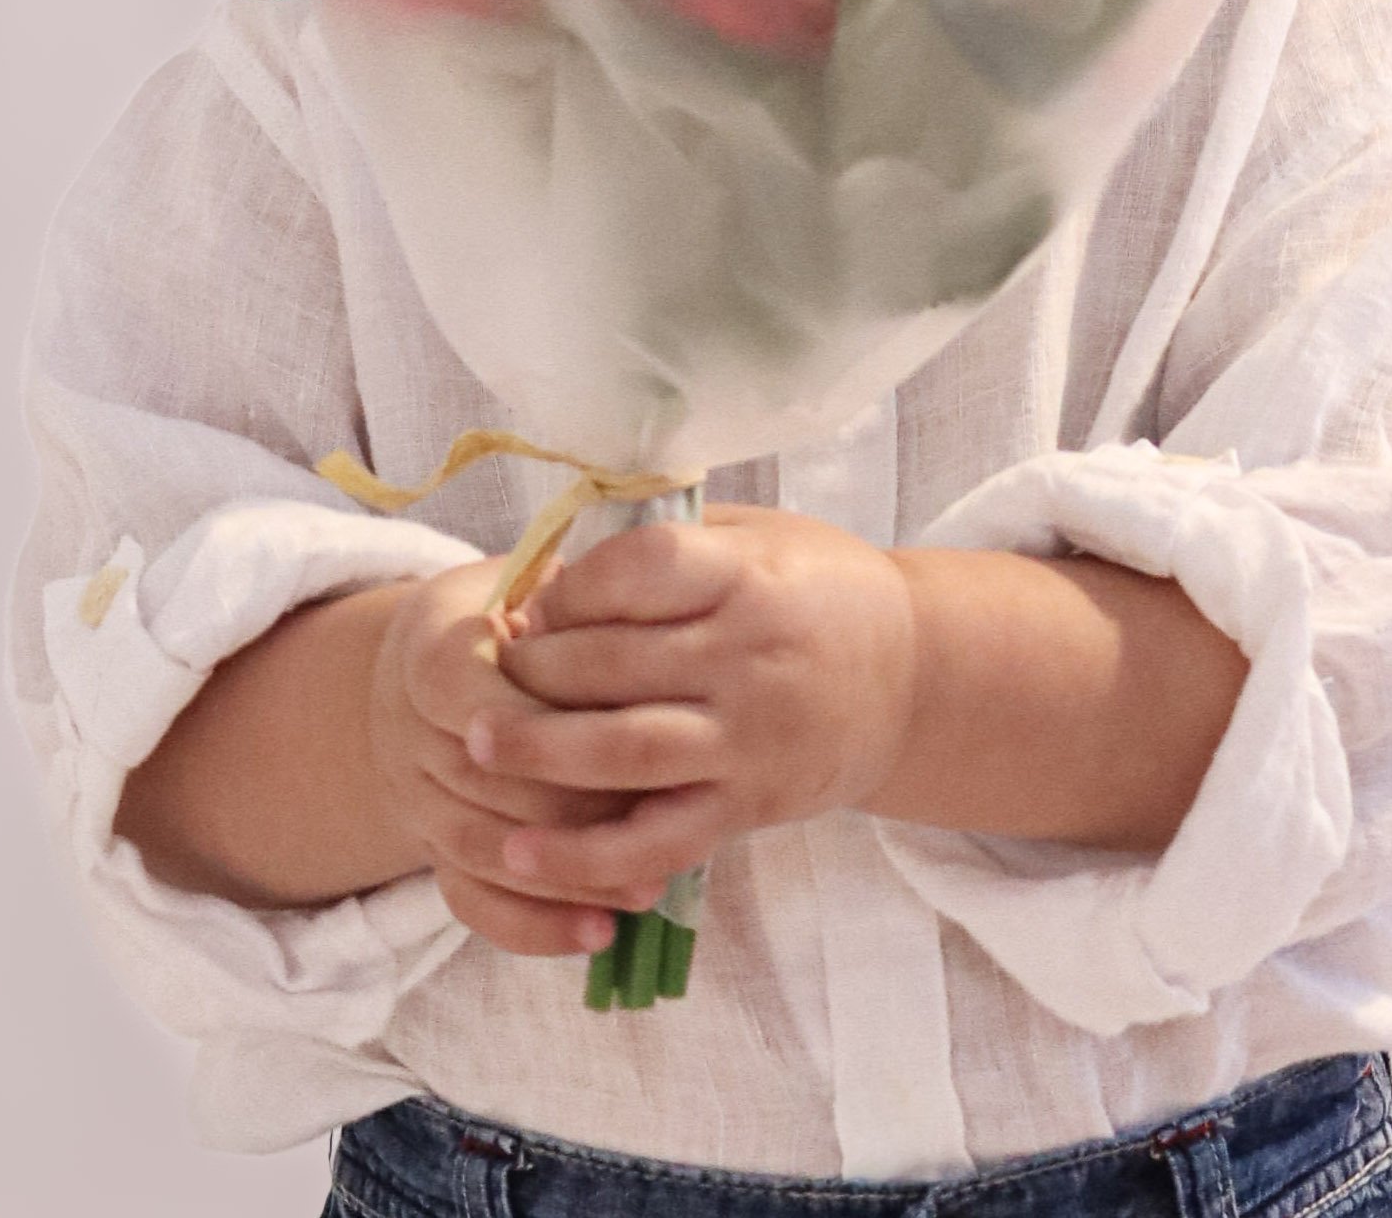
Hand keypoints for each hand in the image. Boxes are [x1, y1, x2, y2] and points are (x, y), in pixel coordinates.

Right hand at [368, 558, 668, 957]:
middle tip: (661, 814)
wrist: (431, 670)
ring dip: (565, 876)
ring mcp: (416, 804)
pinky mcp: (434, 855)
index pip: (465, 692)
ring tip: (648, 885)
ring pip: (481, 851)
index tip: (618, 719)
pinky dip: (533, 928)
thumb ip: (568, 601)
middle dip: (572, 806)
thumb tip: (632, 620)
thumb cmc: (507, 617)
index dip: (535, 715)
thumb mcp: (527, 583)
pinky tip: (599, 933)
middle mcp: (407, 735)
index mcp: (426, 653)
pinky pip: (472, 903)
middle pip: (483, 783)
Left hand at [476, 506, 917, 906]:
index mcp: (749, 577)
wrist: (915, 677)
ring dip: (539, 754)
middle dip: (532, 669)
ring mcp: (749, 740)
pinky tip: (521, 854)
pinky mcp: (748, 806)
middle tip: (482, 672)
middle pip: (614, 663)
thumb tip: (554, 561)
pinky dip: (587, 855)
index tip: (532, 599)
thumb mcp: (758, 535)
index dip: (571, 586)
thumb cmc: (820, 589)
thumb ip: (670, 544)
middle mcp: (748, 659)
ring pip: (625, 752)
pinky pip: (657, 840)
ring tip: (476, 747)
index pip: (641, 571)